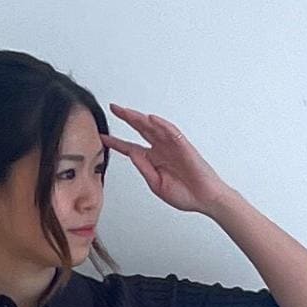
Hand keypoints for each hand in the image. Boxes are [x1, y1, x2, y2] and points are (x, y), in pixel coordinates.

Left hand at [98, 104, 231, 215]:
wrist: (204, 199)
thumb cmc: (185, 194)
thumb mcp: (156, 184)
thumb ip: (143, 168)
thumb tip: (130, 154)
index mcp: (153, 160)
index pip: (131, 147)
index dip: (116, 142)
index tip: (102, 137)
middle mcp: (161, 149)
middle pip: (141, 130)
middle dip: (127, 118)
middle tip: (114, 108)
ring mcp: (172, 146)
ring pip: (154, 127)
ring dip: (141, 118)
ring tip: (127, 111)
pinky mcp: (184, 146)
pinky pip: (172, 132)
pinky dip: (162, 125)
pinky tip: (152, 119)